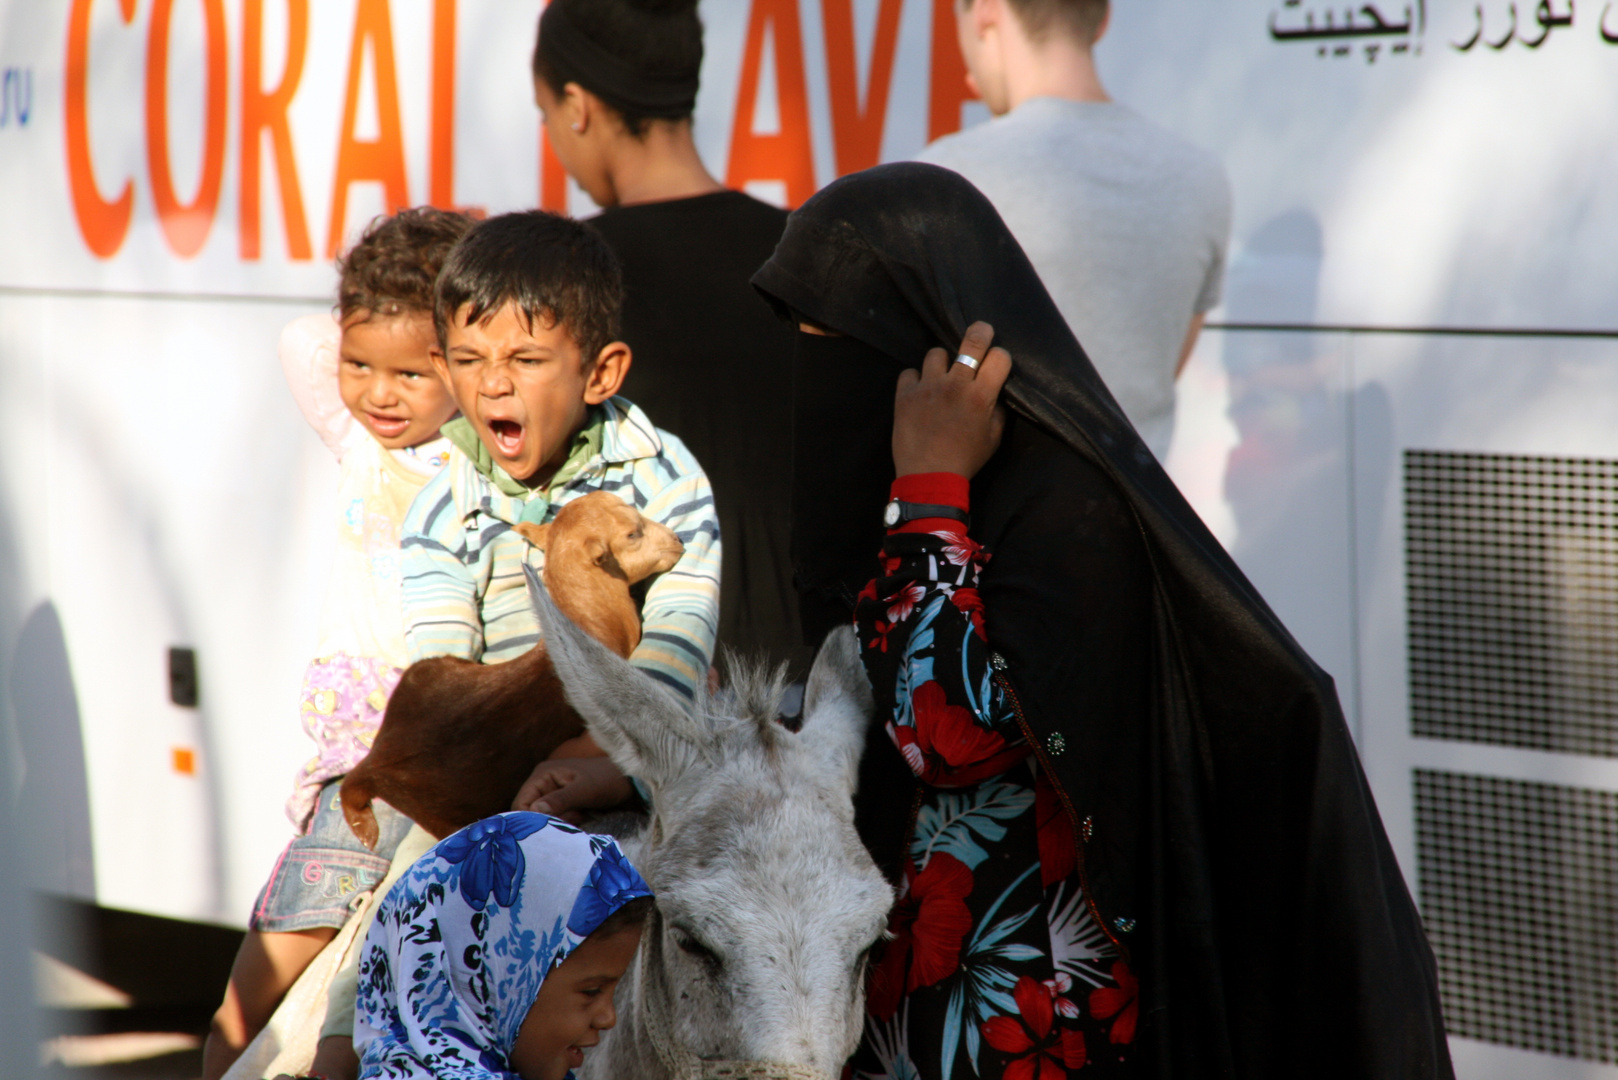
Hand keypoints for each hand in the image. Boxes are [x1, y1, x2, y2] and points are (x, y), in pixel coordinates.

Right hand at [511, 756, 633, 824]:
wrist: (630, 781)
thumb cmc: (608, 780)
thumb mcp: (584, 790)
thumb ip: (560, 800)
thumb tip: (534, 811)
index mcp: (543, 774)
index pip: (521, 803)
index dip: (532, 818)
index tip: (554, 823)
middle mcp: (543, 783)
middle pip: (531, 812)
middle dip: (550, 820)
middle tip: (573, 817)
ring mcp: (553, 793)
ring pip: (544, 818)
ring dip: (560, 821)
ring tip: (580, 815)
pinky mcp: (563, 803)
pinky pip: (556, 818)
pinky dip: (567, 822)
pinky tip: (582, 816)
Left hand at [892, 321, 1010, 479]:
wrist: (929, 477)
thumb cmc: (965, 460)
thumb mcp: (993, 439)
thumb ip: (997, 411)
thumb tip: (994, 394)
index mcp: (980, 396)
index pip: (999, 357)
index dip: (1000, 357)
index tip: (996, 363)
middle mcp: (955, 385)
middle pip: (972, 341)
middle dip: (980, 332)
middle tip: (981, 331)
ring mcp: (928, 387)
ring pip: (936, 353)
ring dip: (942, 363)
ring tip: (942, 376)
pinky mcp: (905, 395)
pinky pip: (909, 372)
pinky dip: (915, 380)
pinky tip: (919, 392)